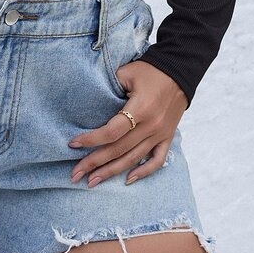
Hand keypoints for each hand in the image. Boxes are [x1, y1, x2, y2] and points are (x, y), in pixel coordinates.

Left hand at [68, 60, 187, 187]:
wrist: (180, 70)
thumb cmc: (150, 70)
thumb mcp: (127, 72)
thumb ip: (109, 87)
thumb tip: (91, 102)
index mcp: (140, 108)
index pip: (112, 131)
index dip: (91, 140)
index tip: (73, 144)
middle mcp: (150, 126)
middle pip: (119, 150)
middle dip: (94, 163)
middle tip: (75, 174)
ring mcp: (160, 134)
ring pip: (133, 159)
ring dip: (112, 172)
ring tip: (92, 182)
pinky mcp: (167, 137)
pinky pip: (157, 161)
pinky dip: (143, 172)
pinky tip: (127, 180)